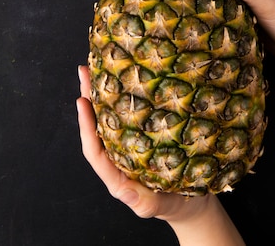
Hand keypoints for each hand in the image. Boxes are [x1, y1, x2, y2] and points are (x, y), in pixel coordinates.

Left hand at [77, 67, 246, 243]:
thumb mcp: (157, 206)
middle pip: (99, 125)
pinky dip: (126, 98)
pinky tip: (128, 80)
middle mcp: (119, 156)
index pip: (94, 149)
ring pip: (113, 117)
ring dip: (104, 93)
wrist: (193, 203)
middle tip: (85, 71)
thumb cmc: (172, 205)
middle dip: (90, 98)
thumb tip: (123, 194)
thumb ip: (142, 202)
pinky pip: (131, 116)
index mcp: (116, 174)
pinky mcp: (146, 136)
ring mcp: (132, 144)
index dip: (86, 125)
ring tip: (99, 67)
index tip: (81, 101)